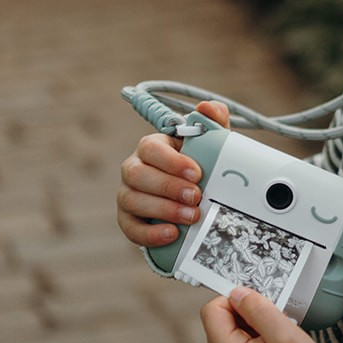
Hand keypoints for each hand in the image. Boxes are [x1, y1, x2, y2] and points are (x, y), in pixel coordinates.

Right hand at [117, 100, 228, 249]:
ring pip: (131, 200)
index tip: (197, 173)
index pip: (150, 148)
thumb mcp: (210, 147)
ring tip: (191, 217)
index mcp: (152, 148)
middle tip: (196, 196)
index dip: (171, 161)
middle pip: (136, 174)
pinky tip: (172, 234)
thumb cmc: (200, 169)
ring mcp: (128, 195)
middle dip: (167, 186)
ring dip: (162, 209)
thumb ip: (213, 124)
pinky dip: (150, 233)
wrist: (194, 202)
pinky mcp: (128, 221)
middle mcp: (134, 169)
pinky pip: (130, 228)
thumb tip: (207, 108)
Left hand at [201, 286, 323, 342]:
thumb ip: (258, 309)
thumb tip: (237, 293)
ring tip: (275, 340)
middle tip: (273, 325)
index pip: (212, 311)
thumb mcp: (284, 335)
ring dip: (251, 328)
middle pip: (219, 323)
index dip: (234, 300)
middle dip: (244, 316)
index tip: (259, 304)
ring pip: (228, 334)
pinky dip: (253, 342)